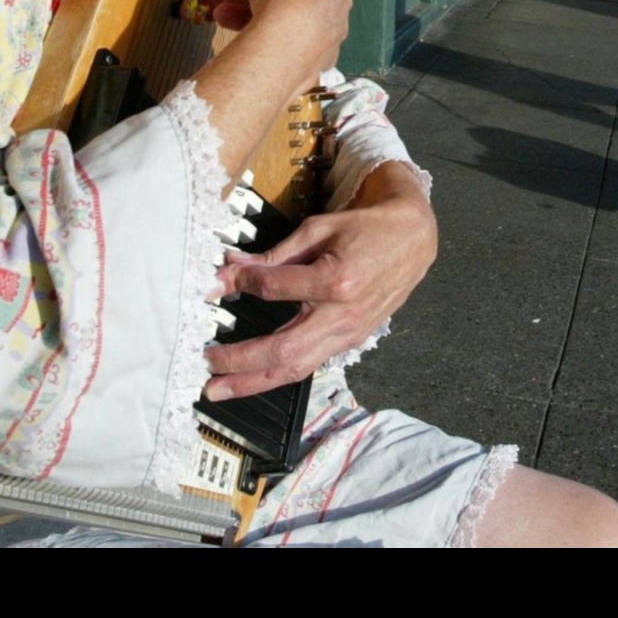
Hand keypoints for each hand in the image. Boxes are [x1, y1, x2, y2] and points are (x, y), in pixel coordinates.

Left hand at [204, 164, 436, 400]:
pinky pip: (310, 364)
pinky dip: (278, 374)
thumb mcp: (319, 229)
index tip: (216, 282)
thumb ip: (275, 254)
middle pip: (283, 350)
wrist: (412, 240)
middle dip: (239, 362)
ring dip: (252, 383)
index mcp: (337, 280)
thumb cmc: (366, 228)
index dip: (240, 283)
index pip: (274, 288)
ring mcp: (349, 334)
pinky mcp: (351, 342)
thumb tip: (232, 267)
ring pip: (296, 369)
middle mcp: (343, 315)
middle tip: (205, 366)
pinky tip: (253, 379)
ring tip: (218, 389)